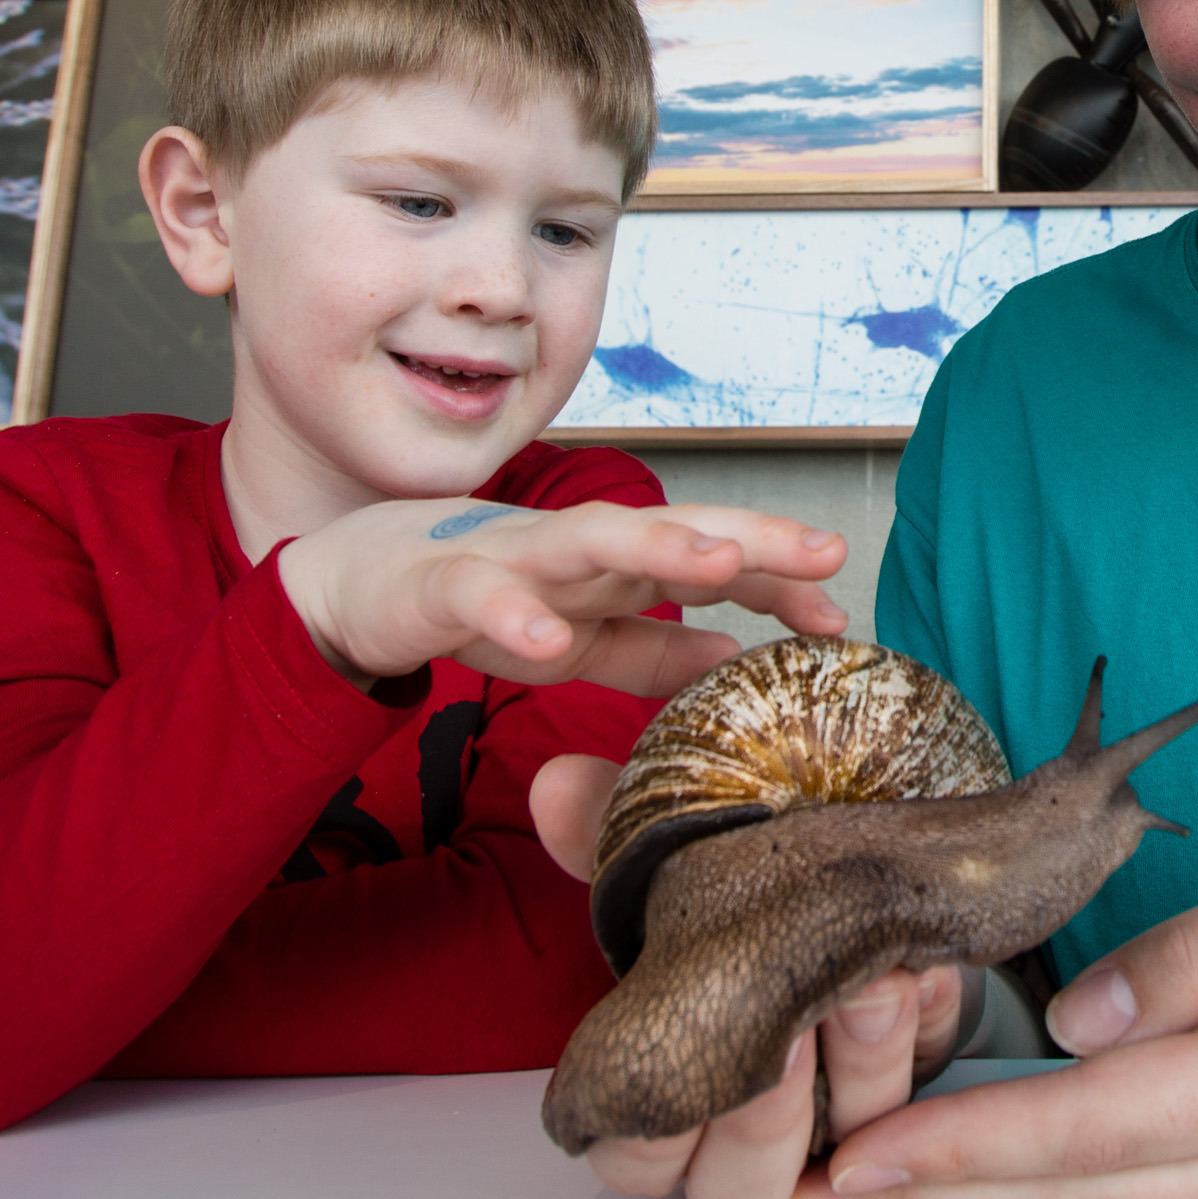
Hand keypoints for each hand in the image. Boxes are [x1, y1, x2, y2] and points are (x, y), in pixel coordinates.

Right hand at [283, 500, 846, 691]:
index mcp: (616, 567)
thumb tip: (740, 666)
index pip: (711, 559)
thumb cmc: (485, 605)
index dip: (777, 579)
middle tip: (823, 550)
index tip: (839, 614)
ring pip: (591, 543)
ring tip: (718, 564)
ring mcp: (512, 559)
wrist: (358, 582)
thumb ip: (658, 655)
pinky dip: (514, 616)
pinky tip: (548, 641)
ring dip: (656, 548)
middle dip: (750, 537)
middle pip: (674, 532)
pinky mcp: (442, 586)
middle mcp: (577, 550)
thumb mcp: (585, 644)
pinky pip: (482, 596)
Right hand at [529, 752, 970, 1198]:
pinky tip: (925, 967)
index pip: (634, 1162)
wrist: (871, 828)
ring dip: (863, 1068)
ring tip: (875, 978)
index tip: (682, 1038)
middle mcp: (758, 1111)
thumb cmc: (753, 862)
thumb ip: (607, 828)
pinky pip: (933, 1086)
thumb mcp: (676, 843)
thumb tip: (557, 789)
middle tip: (790, 1032)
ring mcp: (845, 1098)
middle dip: (764, 1122)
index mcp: (679, 1076)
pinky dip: (931, 1026)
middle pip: (738, 1197)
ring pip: (846, 1156)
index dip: (649, 1129)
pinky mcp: (927, 1067)